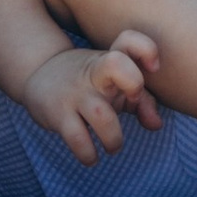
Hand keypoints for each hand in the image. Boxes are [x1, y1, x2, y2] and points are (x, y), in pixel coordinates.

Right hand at [21, 33, 163, 160]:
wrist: (39, 74)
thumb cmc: (90, 83)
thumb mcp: (116, 84)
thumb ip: (142, 100)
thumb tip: (157, 124)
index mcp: (110, 60)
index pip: (128, 40)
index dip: (146, 50)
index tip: (153, 67)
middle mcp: (93, 73)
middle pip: (116, 64)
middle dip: (133, 84)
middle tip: (133, 101)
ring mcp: (75, 93)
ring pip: (101, 114)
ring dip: (114, 139)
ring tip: (113, 146)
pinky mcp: (58, 115)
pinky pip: (77, 138)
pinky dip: (88, 155)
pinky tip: (91, 157)